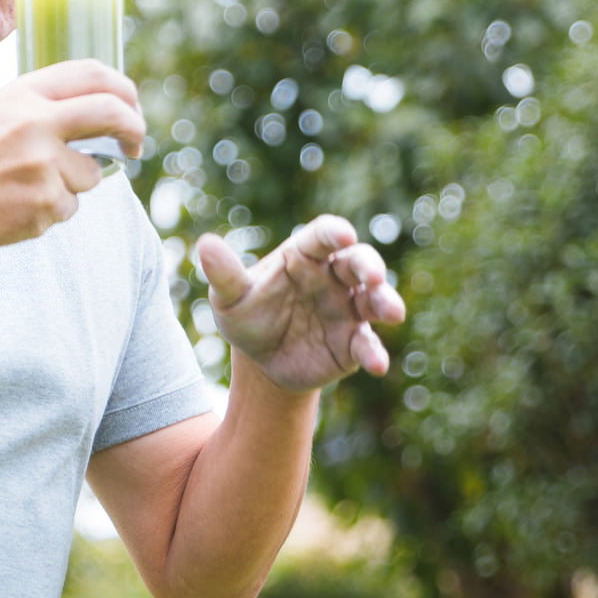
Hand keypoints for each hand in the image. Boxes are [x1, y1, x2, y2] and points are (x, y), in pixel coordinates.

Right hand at [0, 59, 144, 253]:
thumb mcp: (1, 114)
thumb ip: (47, 108)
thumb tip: (108, 115)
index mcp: (24, 93)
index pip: (94, 74)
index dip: (123, 89)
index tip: (131, 106)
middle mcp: (37, 122)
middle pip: (112, 114)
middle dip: (134, 129)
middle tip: (135, 144)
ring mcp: (43, 163)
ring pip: (92, 172)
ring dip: (74, 182)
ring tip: (28, 185)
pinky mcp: (46, 201)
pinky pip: (71, 205)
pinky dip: (53, 208)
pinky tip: (18, 206)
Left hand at [198, 214, 405, 392]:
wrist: (261, 362)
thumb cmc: (247, 316)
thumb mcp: (230, 298)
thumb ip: (224, 274)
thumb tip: (204, 244)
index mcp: (303, 256)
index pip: (322, 237)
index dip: (335, 233)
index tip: (343, 234)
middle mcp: (332, 278)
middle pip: (358, 262)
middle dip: (369, 266)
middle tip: (372, 275)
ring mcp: (347, 310)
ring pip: (374, 300)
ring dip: (385, 302)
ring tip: (393, 312)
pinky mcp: (353, 344)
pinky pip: (367, 344)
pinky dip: (374, 352)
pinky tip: (376, 364)